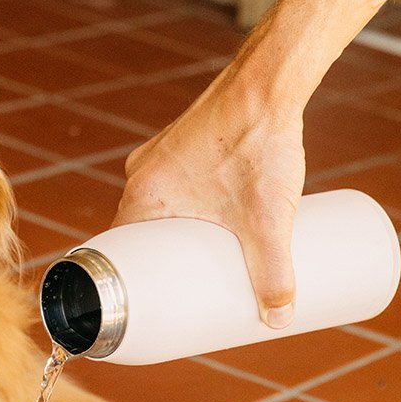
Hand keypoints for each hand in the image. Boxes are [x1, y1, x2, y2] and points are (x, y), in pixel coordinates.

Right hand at [113, 67, 306, 328]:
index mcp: (146, 194)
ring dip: (173, 232)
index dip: (128, 280)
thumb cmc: (259, 143)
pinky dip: (184, 204)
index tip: (143, 304)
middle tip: (182, 291)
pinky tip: (207, 215)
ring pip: (158, 205)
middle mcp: (144, 172)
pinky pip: (174, 183)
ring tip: (199, 260)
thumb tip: (280, 320)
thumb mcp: (269, 221)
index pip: (120, 250)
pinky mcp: (184, 140)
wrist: (269, 81)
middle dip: (159, 262)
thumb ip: (274, 274)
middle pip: (140, 230)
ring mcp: (161, 153)